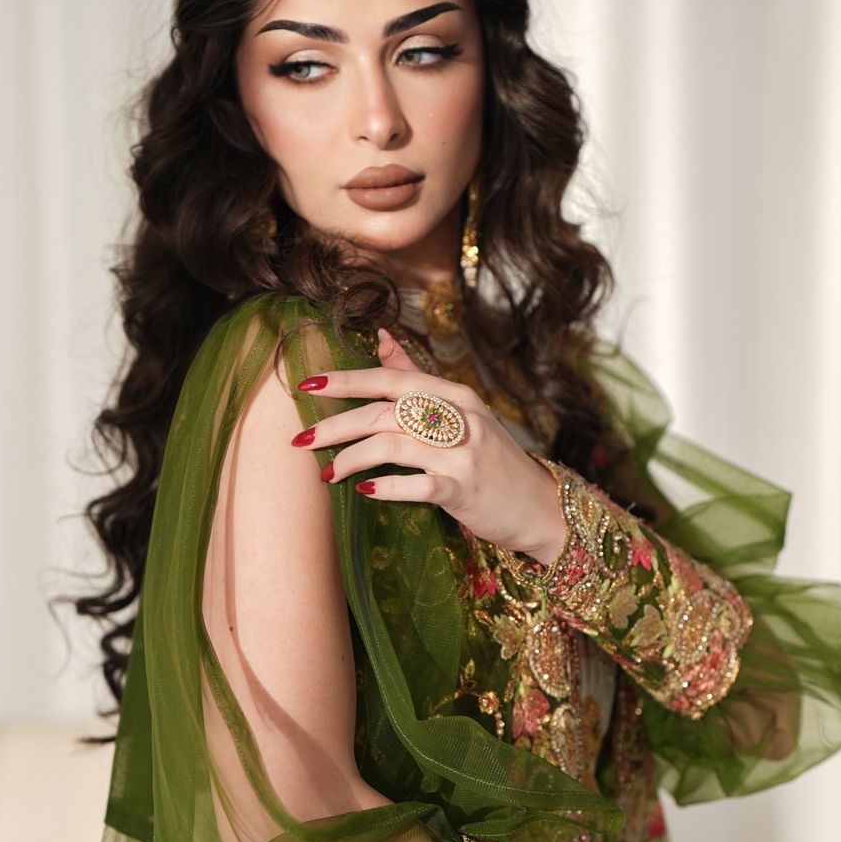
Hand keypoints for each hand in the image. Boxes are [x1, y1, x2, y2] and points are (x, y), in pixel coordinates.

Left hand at [290, 326, 566, 560]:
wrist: (539, 505)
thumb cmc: (491, 458)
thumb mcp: (460, 411)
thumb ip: (416, 376)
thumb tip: (381, 336)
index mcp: (454, 394)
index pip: (391, 379)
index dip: (346, 380)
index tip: (307, 384)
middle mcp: (459, 418)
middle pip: (384, 412)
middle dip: (336, 424)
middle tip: (301, 440)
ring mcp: (463, 454)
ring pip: (393, 445)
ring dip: (351, 458)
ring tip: (326, 472)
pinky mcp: (464, 490)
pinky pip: (418, 484)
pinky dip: (387, 487)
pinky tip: (363, 491)